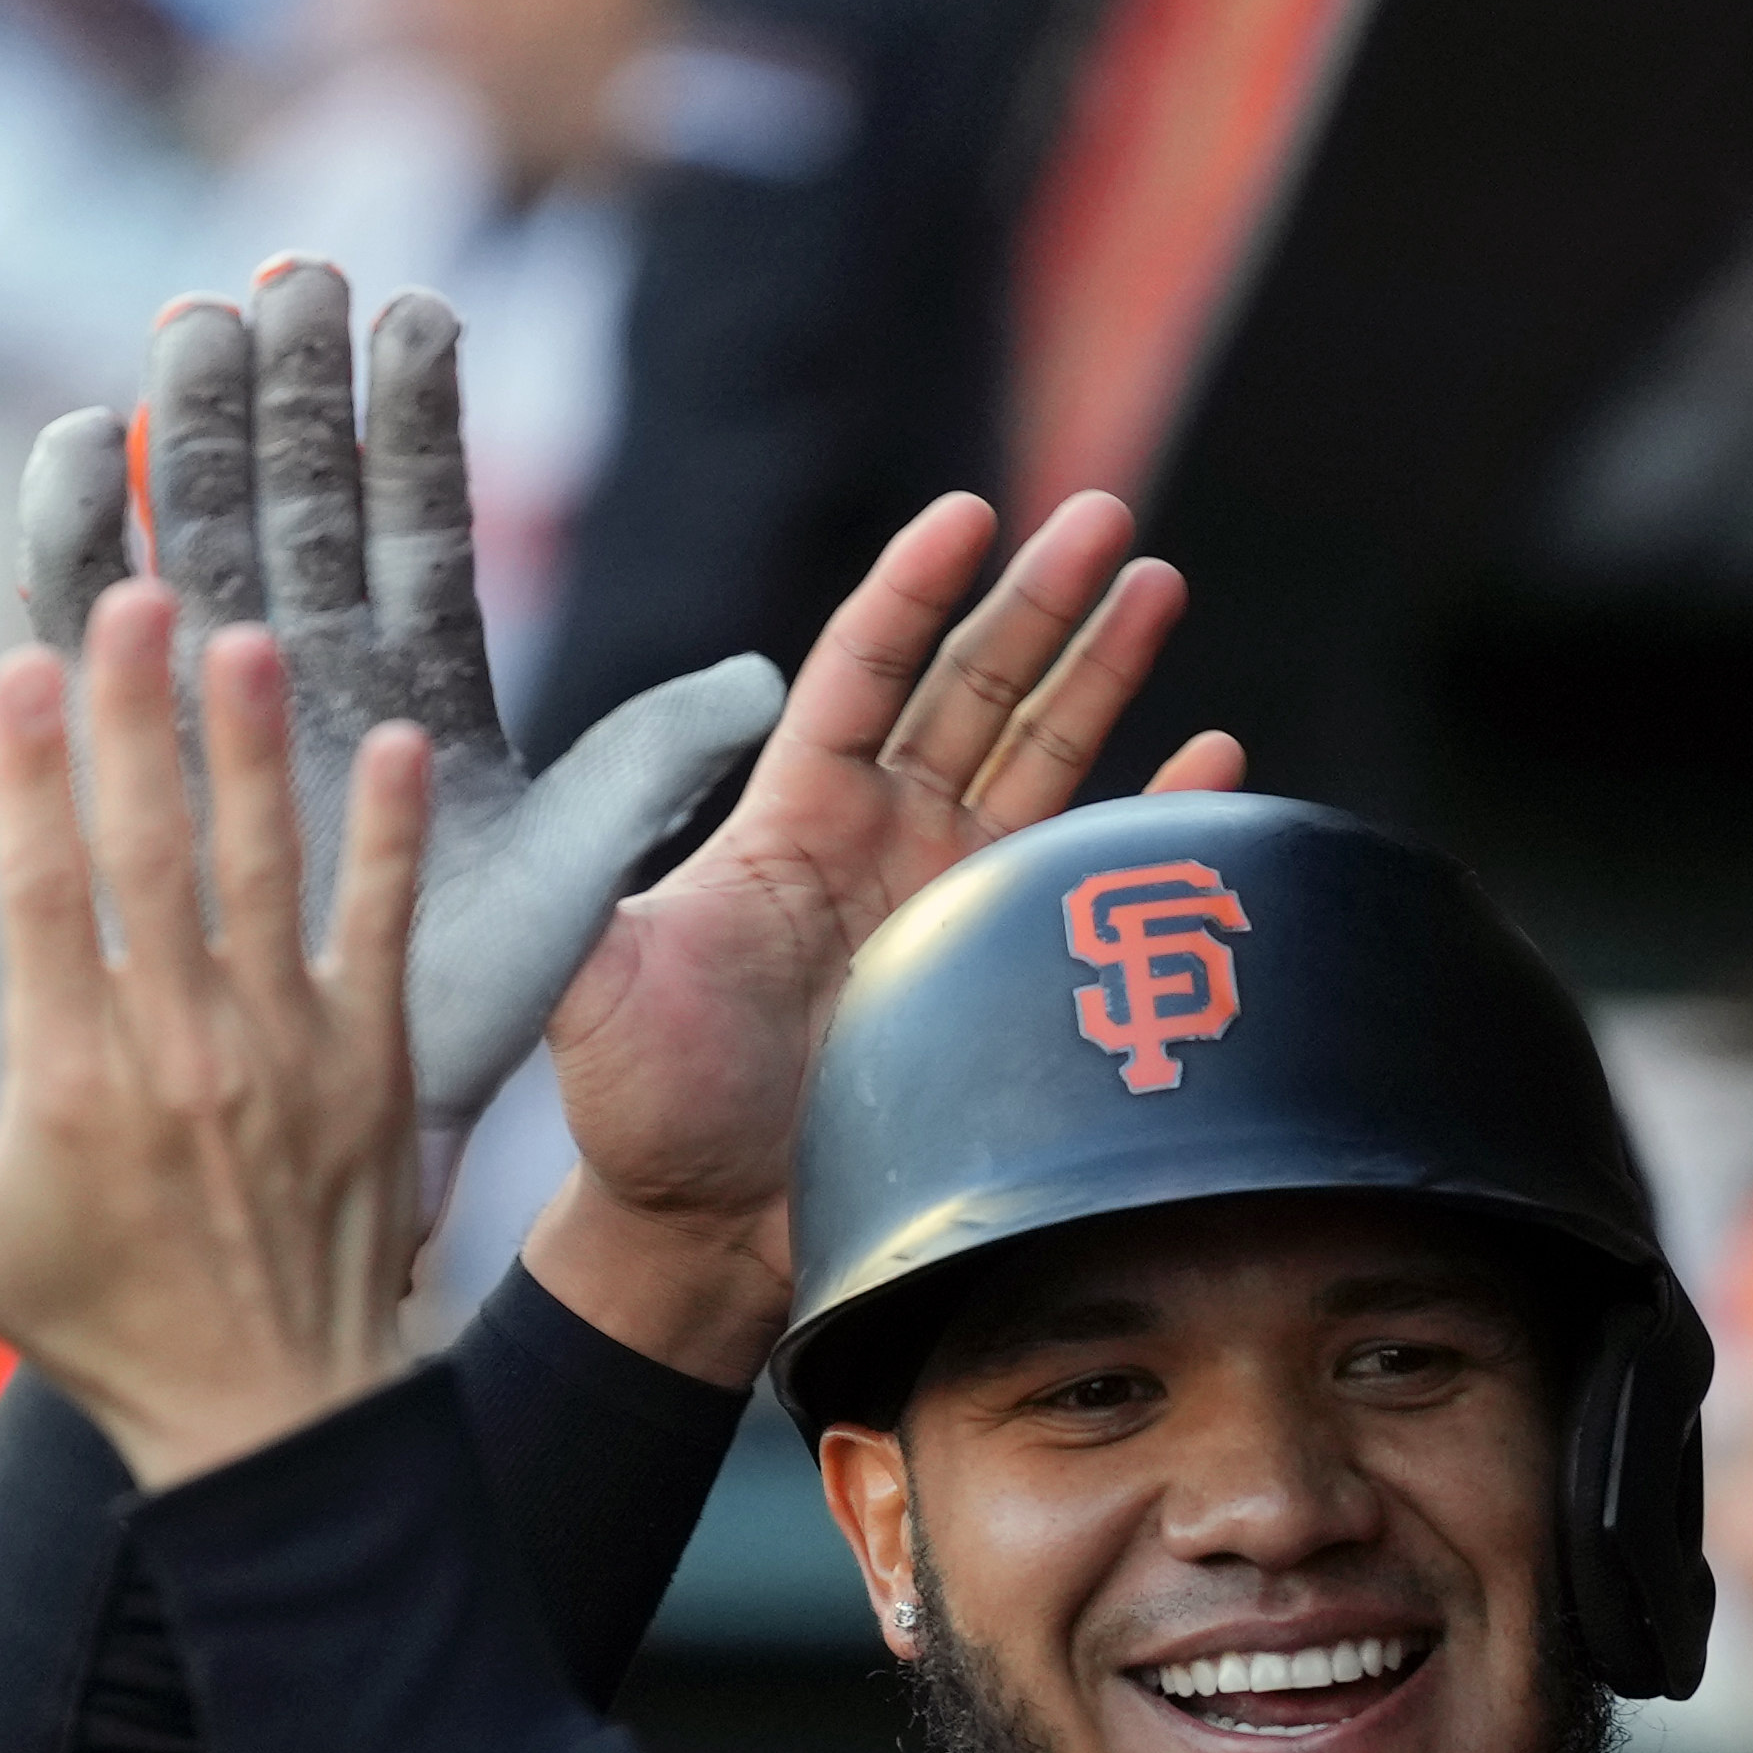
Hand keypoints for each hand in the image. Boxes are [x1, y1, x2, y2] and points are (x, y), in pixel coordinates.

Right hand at [0, 597, 429, 1491]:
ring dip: (252, 750)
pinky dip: (388, 841)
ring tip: (244, 636)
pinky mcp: (371, 1070)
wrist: (271, 1419)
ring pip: (262, 873)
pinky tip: (392, 744)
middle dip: (138, 718)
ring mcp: (283, 1055)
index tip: (18, 665)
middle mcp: (177, 1051)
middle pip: (151, 854)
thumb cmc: (104, 1330)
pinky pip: (381, 934)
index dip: (28, 774)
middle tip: (135, 595)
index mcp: (68, 1080)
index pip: (39, 895)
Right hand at [24, 261, 786, 1131]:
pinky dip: (91, 541)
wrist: (371, 1114)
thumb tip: (759, 679)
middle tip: (290, 274)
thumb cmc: (476, 1001)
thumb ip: (650, 766)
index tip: (422, 314)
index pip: (423, 526)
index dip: (421, 424)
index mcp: (425, 687)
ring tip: (196, 322)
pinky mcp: (146, 757)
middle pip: (303, 502)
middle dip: (295, 388)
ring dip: (199, 433)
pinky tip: (95, 456)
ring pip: (206, 537)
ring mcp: (231, 710)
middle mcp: (324, 679)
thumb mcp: (576, 875)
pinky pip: (104, 628)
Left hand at [524, 486, 1246, 1381]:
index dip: (913, 592)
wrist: (710, 1236)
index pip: (865, 671)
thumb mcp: (587, 987)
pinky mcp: (1011, 985)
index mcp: (797, 817)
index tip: (967, 517)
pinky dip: (1162, 822)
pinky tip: (1217, 758)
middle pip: (978, 691)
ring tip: (1158, 583)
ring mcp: (957, 906)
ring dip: (1106, 672)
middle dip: (1042, 601)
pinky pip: (1099, 882)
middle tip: (1106, 517)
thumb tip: (535, 808)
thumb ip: (578, 894)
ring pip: (1048, 757)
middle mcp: (889, 841)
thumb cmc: (639, 1109)